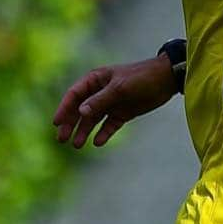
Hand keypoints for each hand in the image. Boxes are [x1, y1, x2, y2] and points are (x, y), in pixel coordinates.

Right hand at [53, 56, 176, 147]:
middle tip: (62, 139)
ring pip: (93, 119)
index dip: (64, 108)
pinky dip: (103, 133)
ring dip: (84, 131)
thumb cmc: (141, 78)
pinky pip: (109, 125)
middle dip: (70, 124)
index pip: (74, 95)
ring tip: (77, 145)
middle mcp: (100, 92)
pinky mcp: (122, 113)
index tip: (56, 123)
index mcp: (96, 80)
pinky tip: (97, 142)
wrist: (166, 80)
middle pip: (80, 109)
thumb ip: (100, 100)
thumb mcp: (120, 88)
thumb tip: (80, 112)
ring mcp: (111, 103)